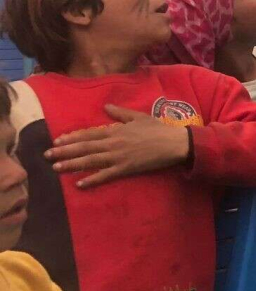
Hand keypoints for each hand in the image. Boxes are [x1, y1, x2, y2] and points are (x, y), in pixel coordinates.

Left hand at [46, 104, 190, 188]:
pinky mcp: (125, 168)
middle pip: (84, 147)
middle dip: (64, 151)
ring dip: (72, 164)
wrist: (174, 143)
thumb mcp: (139, 117)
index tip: (57, 140)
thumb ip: (120, 113)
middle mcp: (113, 143)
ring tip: (56, 167)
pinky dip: (92, 179)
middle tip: (47, 155)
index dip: (72, 137)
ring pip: (90, 161)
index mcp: (115, 131)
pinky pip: (105, 175)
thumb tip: (105, 107)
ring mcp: (118, 157)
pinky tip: (79, 184)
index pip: (89, 134)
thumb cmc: (158, 129)